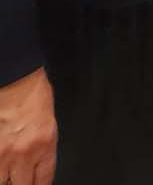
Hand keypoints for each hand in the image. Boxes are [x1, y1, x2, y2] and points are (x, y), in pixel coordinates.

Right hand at [0, 67, 56, 184]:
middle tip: (20, 177)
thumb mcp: (49, 125)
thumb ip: (42, 152)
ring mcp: (2, 154)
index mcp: (45, 145)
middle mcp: (23, 153)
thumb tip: (36, 172)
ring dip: (6, 178)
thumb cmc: (34, 96)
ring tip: (8, 169)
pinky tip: (2, 163)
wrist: (15, 78)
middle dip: (21, 183)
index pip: (43, 182)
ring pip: (3, 182)